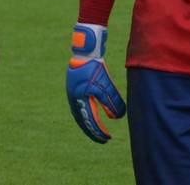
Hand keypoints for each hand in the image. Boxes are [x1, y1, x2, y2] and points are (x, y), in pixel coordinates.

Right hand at [66, 24, 125, 142]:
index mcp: (80, 100)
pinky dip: (87, 113)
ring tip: (97, 128)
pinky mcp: (75, 86)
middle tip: (103, 138)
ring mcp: (73, 93)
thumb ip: (112, 101)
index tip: (107, 138)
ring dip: (89, 123)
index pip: (90, 121)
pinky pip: (80, 105)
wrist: (85, 49)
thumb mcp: (105, 84)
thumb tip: (117, 117)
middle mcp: (74, 99)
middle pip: (83, 121)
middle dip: (93, 130)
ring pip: (81, 114)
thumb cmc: (94, 67)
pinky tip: (93, 111)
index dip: (99, 131)